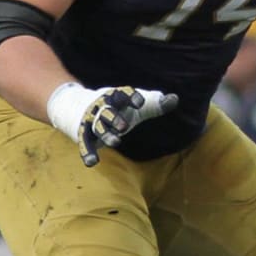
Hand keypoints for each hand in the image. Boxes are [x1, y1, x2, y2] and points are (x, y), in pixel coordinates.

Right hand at [48, 83, 178, 166]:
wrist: (81, 106)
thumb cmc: (119, 107)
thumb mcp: (136, 105)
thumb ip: (155, 104)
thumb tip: (175, 99)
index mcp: (116, 96)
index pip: (123, 93)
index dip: (131, 97)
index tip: (140, 103)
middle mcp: (103, 107)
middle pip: (107, 111)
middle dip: (115, 118)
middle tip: (124, 127)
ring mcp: (93, 121)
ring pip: (98, 127)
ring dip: (105, 134)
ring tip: (115, 142)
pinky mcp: (85, 134)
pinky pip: (85, 143)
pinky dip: (87, 152)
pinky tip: (92, 163)